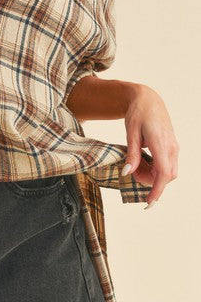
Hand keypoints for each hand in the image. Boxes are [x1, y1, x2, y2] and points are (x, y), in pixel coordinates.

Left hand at [123, 84, 178, 207]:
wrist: (148, 99)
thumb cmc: (137, 113)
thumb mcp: (130, 133)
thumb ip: (131, 154)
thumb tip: (127, 173)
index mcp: (160, 143)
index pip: (163, 173)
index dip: (156, 190)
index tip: (148, 202)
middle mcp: (171, 147)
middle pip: (167, 176)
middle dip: (151, 182)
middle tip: (133, 173)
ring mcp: (174, 147)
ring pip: (169, 172)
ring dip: (154, 176)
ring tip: (137, 167)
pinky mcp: (173, 147)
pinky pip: (168, 165)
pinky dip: (157, 170)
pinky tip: (144, 163)